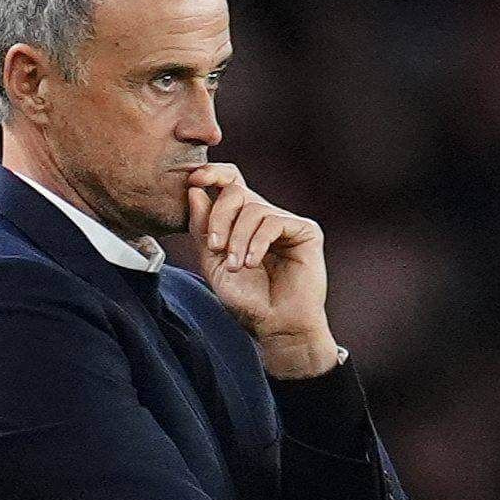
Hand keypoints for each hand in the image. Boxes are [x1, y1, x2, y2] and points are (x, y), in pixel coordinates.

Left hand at [184, 161, 337, 373]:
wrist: (276, 325)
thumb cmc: (247, 299)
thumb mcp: (213, 263)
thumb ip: (203, 228)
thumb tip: (196, 190)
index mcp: (242, 221)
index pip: (230, 183)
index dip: (213, 174)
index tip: (193, 181)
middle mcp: (265, 217)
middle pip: (237, 191)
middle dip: (219, 217)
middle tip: (215, 246)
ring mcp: (286, 223)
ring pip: (253, 208)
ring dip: (238, 238)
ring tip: (236, 266)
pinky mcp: (306, 231)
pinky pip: (273, 221)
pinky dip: (257, 242)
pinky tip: (252, 263)